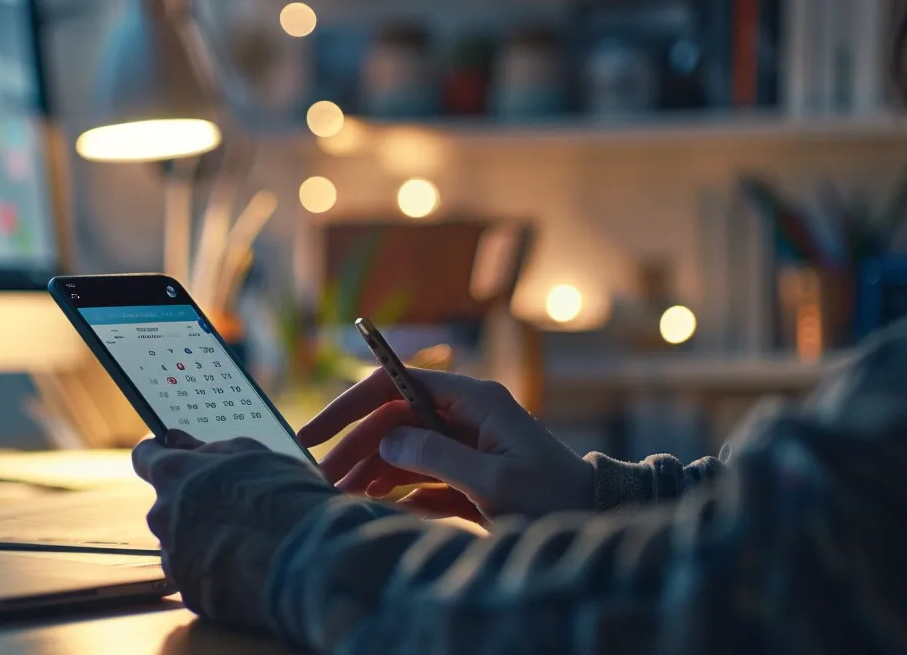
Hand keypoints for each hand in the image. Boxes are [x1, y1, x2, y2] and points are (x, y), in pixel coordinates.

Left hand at [131, 429, 335, 630]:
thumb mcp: (252, 454)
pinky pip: (198, 578)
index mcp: (174, 474)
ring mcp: (175, 559)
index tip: (174, 456)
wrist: (310, 561)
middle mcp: (163, 516)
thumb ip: (208, 447)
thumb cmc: (286, 497)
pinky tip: (247, 569)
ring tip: (247, 542)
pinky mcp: (192, 595)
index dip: (160, 455)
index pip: (146, 457)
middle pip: (166, 505)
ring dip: (204, 540)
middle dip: (191, 503)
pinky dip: (216, 573)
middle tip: (231, 505)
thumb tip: (176, 440)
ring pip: (181, 543)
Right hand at [298, 370, 592, 519]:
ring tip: (341, 498)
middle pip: (392, 420)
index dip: (349, 405)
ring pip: (402, 449)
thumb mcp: (493, 480)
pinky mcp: (468, 475)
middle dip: (354, 448)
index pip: (395, 385)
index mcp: (473, 400)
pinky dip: (396, 491)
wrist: (592, 521)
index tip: (313, 431)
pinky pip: (420, 477)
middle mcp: (465, 415)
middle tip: (323, 481)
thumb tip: (387, 439)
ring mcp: (466, 444)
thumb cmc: (552, 498)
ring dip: (369, 472)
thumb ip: (437, 456)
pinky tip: (374, 506)